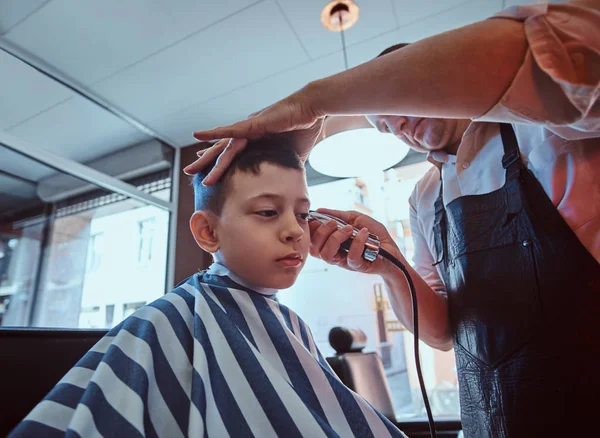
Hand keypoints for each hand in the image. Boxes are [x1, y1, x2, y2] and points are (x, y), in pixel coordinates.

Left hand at [185, 87, 323, 183]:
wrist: (312, 111)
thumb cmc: (304, 129)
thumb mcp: (291, 157)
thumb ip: (284, 167)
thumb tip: (287, 183)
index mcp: (257, 142)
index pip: (234, 155)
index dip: (220, 164)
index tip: (207, 172)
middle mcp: (249, 133)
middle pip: (223, 150)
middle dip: (207, 162)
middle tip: (190, 172)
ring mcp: (249, 127)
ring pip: (224, 146)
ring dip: (208, 157)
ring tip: (193, 167)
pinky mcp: (254, 123)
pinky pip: (230, 130)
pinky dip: (213, 133)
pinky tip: (198, 135)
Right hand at [309, 208, 404, 275]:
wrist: (392, 248)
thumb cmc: (374, 235)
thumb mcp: (355, 218)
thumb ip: (338, 215)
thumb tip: (320, 210)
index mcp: (331, 243)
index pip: (312, 241)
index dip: (311, 230)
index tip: (316, 219)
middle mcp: (335, 253)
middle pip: (314, 249)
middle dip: (322, 232)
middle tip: (335, 223)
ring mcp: (345, 261)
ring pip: (327, 255)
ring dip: (335, 238)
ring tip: (349, 229)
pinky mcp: (357, 265)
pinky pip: (351, 256)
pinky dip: (357, 242)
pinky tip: (364, 233)